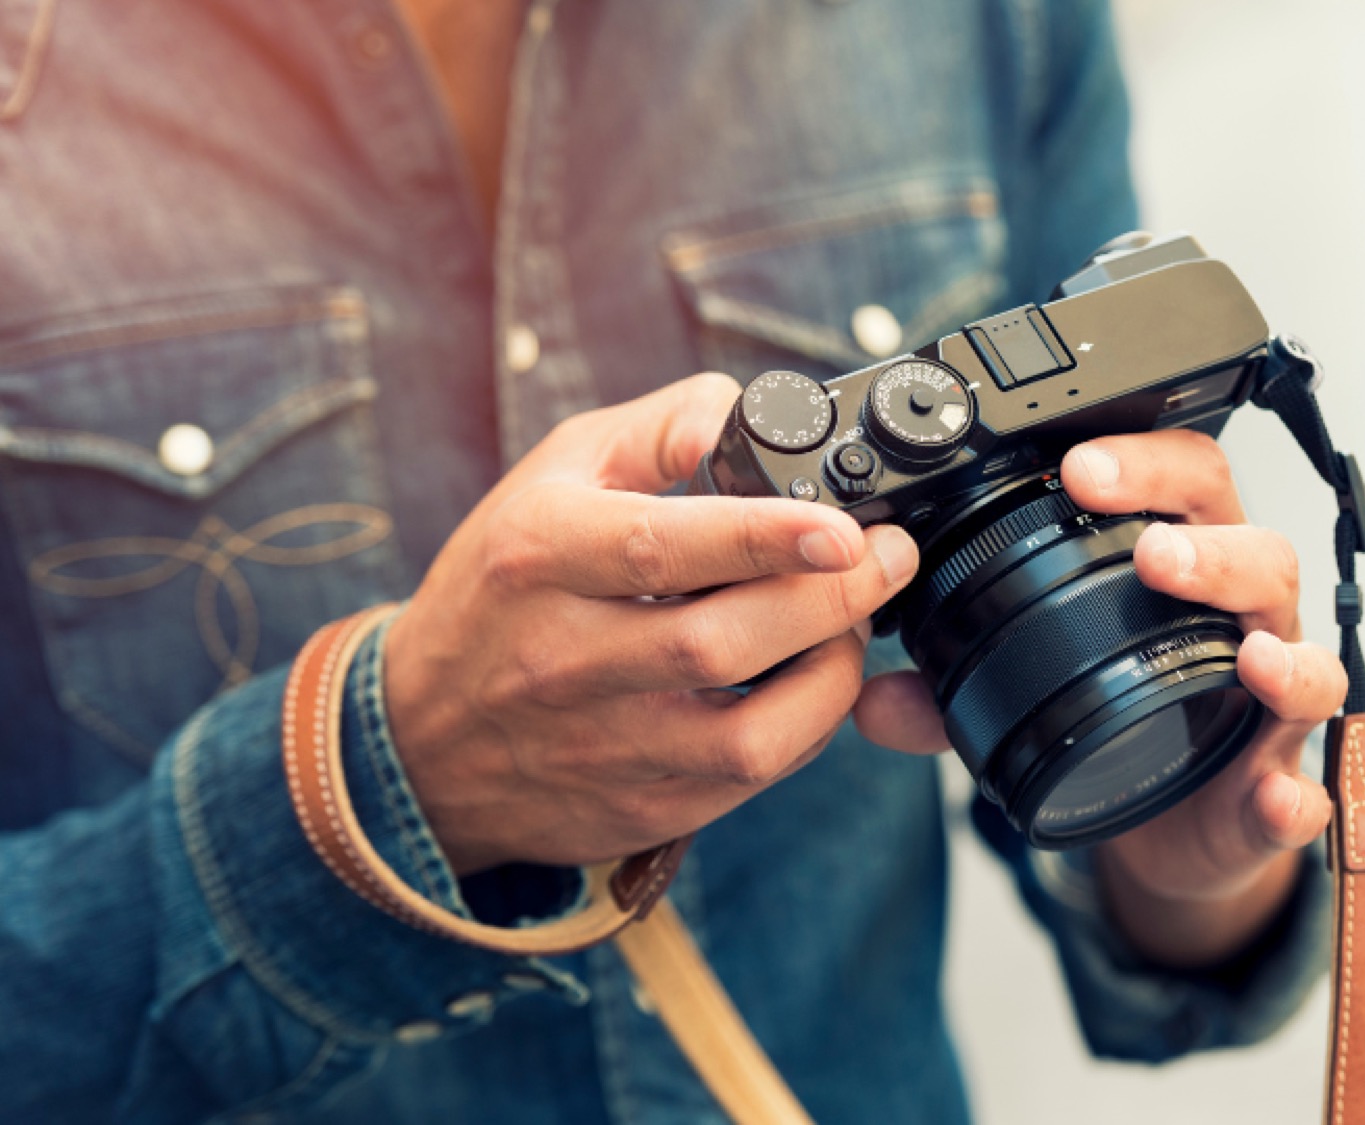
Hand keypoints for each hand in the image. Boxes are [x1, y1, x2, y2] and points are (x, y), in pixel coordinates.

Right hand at [384, 375, 919, 874]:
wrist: (420, 738)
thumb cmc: (505, 582)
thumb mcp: (555, 474)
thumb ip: (661, 428)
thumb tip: (750, 413)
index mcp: (542, 557)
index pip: (660, 547)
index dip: (764, 537)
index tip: (844, 526)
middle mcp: (565, 657)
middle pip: (723, 643)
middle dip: (833, 600)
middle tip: (885, 559)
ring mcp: (603, 745)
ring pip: (749, 734)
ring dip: (831, 675)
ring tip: (852, 623)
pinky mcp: (639, 808)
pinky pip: (751, 777)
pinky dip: (806, 727)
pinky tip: (814, 680)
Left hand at [855, 430, 1344, 967]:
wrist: (1175, 827)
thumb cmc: (1126, 721)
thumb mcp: (1029, 698)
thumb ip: (951, 698)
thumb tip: (870, 696)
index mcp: (1188, 568)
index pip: (1184, 484)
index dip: (1145, 463)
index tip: (1078, 466)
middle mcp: (1245, 622)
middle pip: (1260, 551)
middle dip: (1213, 547)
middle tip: (1155, 552)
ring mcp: (1273, 705)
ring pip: (1305, 657)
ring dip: (1277, 650)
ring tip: (1248, 654)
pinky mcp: (1276, 789)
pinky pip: (1304, 793)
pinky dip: (1293, 798)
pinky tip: (1271, 798)